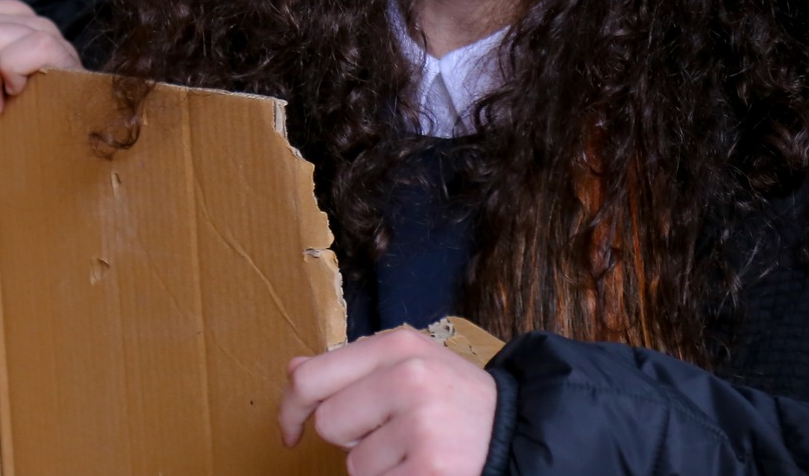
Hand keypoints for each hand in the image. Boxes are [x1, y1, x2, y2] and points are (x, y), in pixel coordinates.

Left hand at [280, 327, 497, 475]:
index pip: (312, 378)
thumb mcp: (409, 363)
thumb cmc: (453, 399)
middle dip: (352, 437)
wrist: (517, 431)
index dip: (291, 409)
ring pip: (354, 464)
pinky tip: (425, 468)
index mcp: (399, 345)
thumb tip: (293, 371)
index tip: (291, 430)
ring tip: (417, 449)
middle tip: (393, 431)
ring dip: (379, 466)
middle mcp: (410, 378)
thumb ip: (351, 367)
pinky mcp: (431, 470)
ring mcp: (422, 426)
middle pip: (329, 423)